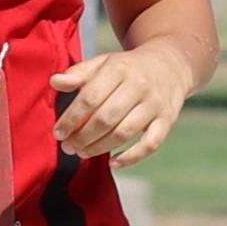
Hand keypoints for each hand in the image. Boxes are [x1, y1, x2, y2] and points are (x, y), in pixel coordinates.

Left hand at [49, 40, 192, 169]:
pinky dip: (131, 157)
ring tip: (82, 153)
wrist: (171, 64)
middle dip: (82, 136)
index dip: (71, 118)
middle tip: (68, 147)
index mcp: (119, 69)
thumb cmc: (128, 68)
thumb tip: (55, 82)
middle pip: (106, 118)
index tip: (58, 132)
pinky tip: (112, 162)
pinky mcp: (167, 120)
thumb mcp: (104, 63)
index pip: (90, 97)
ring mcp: (155, 104)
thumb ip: (79, 73)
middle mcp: (139, 85)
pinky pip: (150, 144)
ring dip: (100, 147)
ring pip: (124, 133)